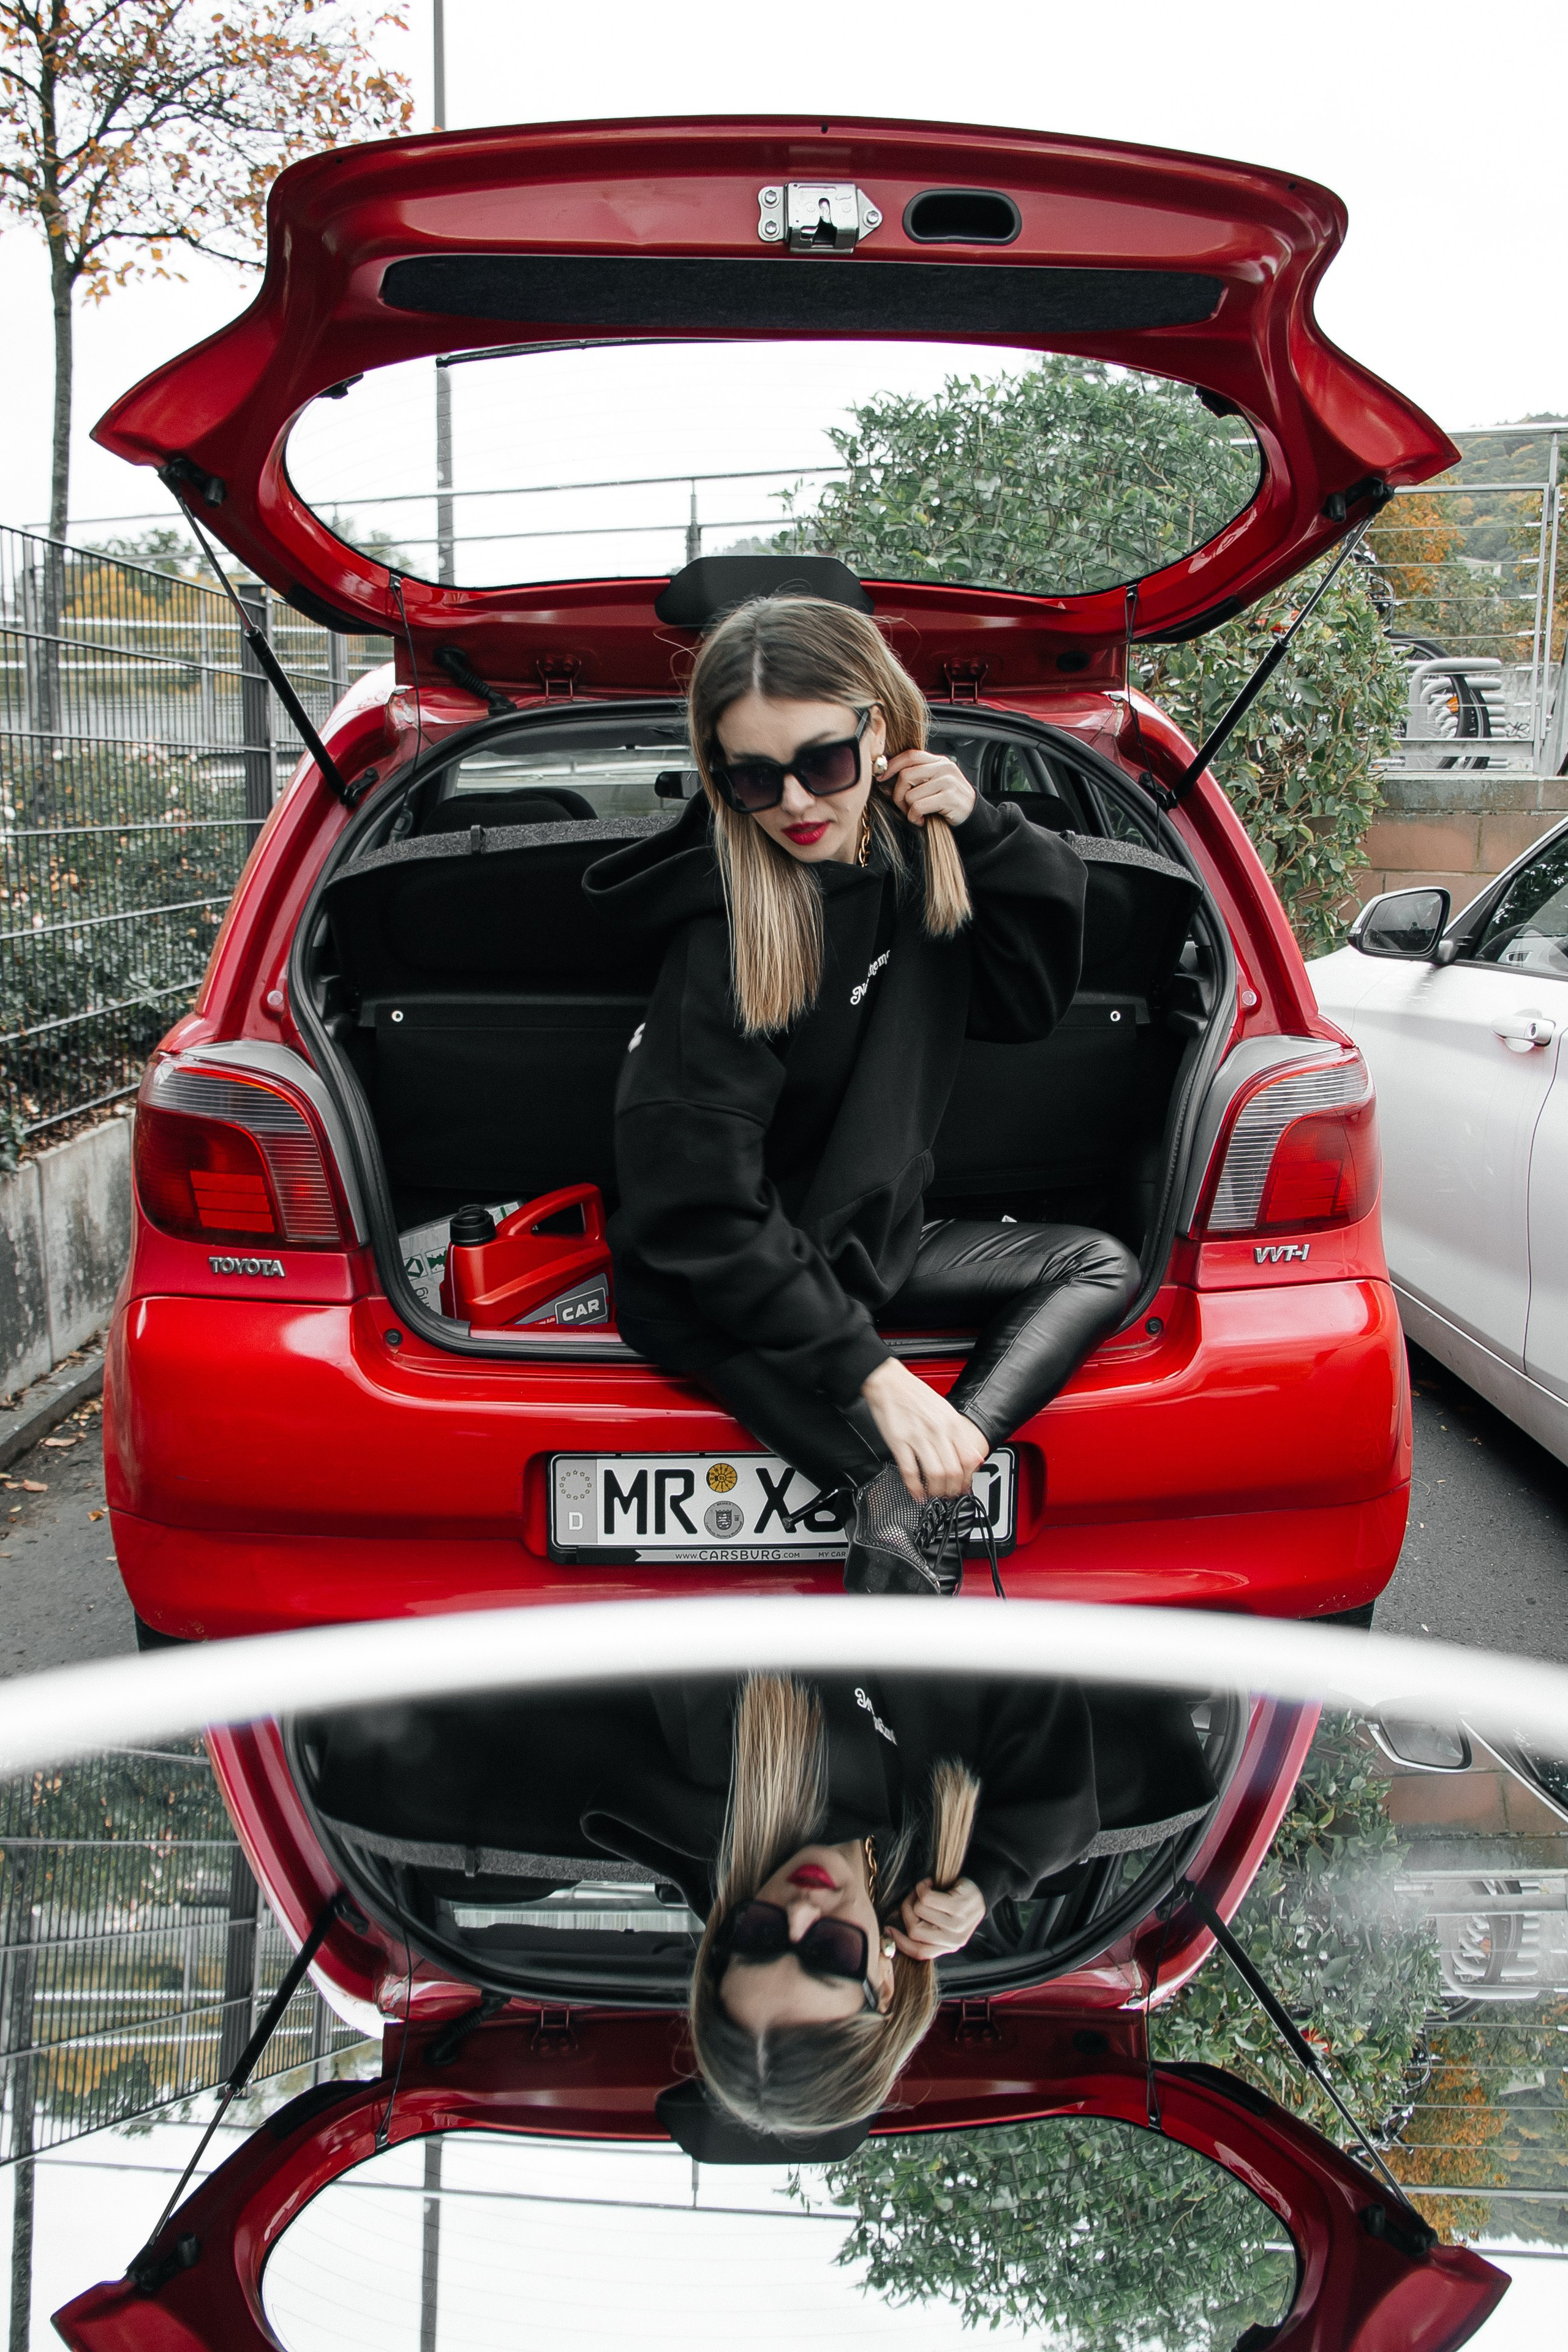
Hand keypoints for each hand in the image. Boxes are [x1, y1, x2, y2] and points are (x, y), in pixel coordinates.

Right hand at [860, 1358, 989, 1501]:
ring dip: (935, 1491)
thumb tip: (973, 1456)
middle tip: (948, 1494)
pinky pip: (910, 1471)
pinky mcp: (898, 1442)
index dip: (967, 1479)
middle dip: (952, 1489)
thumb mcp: (946, 1410)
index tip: (964, 1487)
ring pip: (935, 1474)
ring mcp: (918, 1437)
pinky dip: (915, 1488)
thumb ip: (959, 1433)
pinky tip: (916, 1492)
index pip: (968, 1459)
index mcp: (952, 1423)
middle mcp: (938, 1431)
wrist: (889, 1382)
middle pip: (953, 1471)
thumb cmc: (915, 1395)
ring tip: (933, 1494)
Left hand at [881, 748, 975, 829]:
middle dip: (898, 795)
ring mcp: (947, 782)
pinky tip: (922, 820)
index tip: (881, 777)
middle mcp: (944, 768)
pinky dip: (915, 817)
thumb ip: (916, 777)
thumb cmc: (948, 801)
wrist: (972, 815)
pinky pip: (919, 807)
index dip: (892, 765)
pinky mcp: (949, 798)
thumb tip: (885, 779)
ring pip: (910, 794)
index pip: (910, 755)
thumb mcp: (934, 783)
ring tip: (917, 814)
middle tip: (903, 806)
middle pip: (906, 775)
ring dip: (908, 810)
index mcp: (939, 761)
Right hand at [890, 1876, 985, 1960]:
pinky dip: (923, 1887)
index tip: (888, 1929)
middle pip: (914, 1930)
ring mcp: (957, 1924)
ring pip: (919, 1911)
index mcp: (947, 1947)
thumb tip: (892, 1927)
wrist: (980, 1888)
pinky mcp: (959, 1907)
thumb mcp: (943, 1923)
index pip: (919, 1953)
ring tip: (925, 1890)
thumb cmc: (957, 1904)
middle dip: (906, 1911)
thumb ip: (923, 1929)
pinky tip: (930, 1884)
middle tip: (911, 1898)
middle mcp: (953, 1940)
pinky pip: (927, 1898)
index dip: (900, 1942)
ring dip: (915, 1895)